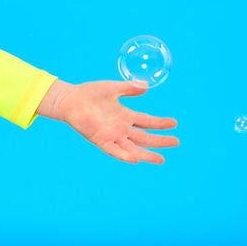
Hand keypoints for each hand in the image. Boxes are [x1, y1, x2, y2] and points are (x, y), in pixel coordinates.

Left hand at [40, 78, 179, 164]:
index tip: (175, 123)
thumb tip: (146, 86)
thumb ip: (128, 88)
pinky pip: (114, 150)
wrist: (70, 100)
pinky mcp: (100, 140)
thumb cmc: (90, 93)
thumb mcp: (112, 88)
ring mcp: (112, 136)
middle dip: (160, 140)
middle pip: (145, 137)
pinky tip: (135, 159)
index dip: (161, 123)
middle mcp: (121, 128)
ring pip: (133, 148)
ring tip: (162, 159)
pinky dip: (124, 155)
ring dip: (147, 154)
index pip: (147, 122)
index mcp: (125, 116)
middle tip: (176, 142)